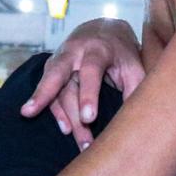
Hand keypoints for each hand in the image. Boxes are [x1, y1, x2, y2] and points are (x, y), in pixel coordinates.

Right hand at [22, 18, 145, 148]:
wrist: (103, 31)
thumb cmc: (122, 53)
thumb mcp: (134, 64)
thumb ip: (134, 87)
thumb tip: (135, 117)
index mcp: (96, 49)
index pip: (90, 71)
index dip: (88, 95)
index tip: (89, 119)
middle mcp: (74, 52)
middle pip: (56, 73)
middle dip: (45, 94)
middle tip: (39, 118)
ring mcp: (60, 61)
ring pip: (56, 90)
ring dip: (66, 118)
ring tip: (82, 144)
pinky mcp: (54, 71)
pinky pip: (52, 94)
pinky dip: (57, 113)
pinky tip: (66, 129)